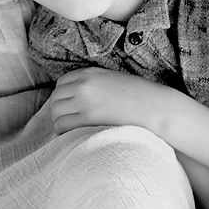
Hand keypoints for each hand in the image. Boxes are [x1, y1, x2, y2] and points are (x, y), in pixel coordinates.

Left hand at [45, 68, 180, 136]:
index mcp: (89, 73)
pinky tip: (70, 135)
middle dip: (58, 109)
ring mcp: (84, 100)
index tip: (67, 106)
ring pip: (55, 111)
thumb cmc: (138, 96)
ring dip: (58, 121)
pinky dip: (62, 131)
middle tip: (66, 120)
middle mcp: (83, 84)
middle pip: (55, 97)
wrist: (153, 107)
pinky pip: (63, 125)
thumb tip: (80, 97)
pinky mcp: (87, 117)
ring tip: (68, 129)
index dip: (62, 96)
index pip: (61, 84)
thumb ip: (94, 84)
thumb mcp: (112, 80)